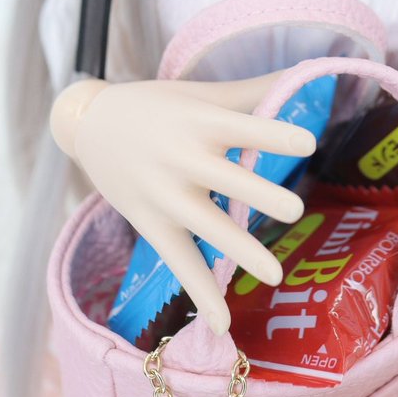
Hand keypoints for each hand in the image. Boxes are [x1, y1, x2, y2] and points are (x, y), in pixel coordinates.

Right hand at [51, 74, 316, 334]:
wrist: (89, 124)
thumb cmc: (158, 104)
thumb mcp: (201, 93)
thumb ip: (253, 90)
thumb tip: (307, 72)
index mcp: (200, 120)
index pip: (241, 127)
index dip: (272, 133)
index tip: (308, 141)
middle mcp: (181, 158)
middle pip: (224, 179)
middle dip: (257, 194)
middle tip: (295, 210)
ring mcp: (164, 195)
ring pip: (205, 226)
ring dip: (238, 250)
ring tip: (275, 274)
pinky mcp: (151, 223)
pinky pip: (178, 262)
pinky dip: (199, 292)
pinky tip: (222, 324)